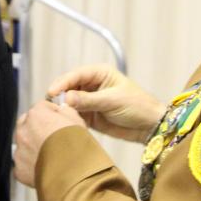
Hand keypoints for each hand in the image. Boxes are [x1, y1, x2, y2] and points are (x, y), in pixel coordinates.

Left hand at [13, 101, 85, 186]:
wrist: (74, 175)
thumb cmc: (78, 146)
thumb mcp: (77, 120)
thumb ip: (66, 111)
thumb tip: (62, 111)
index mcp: (37, 114)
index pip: (42, 107)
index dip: (53, 114)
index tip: (60, 122)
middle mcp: (23, 130)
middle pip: (28, 124)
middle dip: (38, 128)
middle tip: (53, 138)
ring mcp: (19, 151)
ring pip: (24, 144)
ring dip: (33, 147)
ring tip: (51, 156)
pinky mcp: (19, 169)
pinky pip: (23, 164)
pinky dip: (31, 165)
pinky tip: (45, 168)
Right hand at [48, 64, 165, 142]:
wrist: (149, 126)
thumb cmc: (137, 106)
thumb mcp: (113, 101)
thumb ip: (89, 100)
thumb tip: (65, 98)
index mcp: (99, 73)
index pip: (76, 75)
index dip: (62, 83)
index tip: (52, 92)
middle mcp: (92, 85)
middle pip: (69, 88)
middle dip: (59, 96)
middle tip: (51, 106)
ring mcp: (89, 101)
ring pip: (69, 102)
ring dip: (62, 108)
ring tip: (56, 116)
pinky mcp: (89, 116)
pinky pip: (74, 116)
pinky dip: (69, 119)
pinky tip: (64, 123)